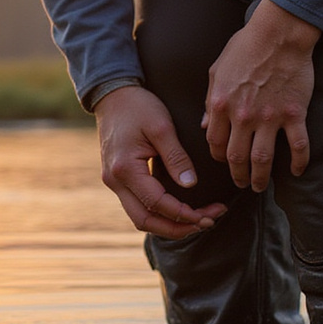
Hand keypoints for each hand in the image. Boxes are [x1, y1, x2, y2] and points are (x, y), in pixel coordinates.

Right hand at [94, 85, 227, 238]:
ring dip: (169, 224)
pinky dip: (160, 212)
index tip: (210, 213)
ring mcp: (114, 182)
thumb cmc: (137, 106)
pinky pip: (139, 205)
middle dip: (178, 228)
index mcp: (125, 169)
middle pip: (145, 221)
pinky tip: (181, 208)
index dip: (184, 214)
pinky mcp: (119, 180)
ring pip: (140, 217)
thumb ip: (176, 157)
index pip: (157, 203)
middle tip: (207, 222)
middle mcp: (115, 181)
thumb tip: (191, 185)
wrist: (112, 94)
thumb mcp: (162, 126)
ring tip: (198, 219)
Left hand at [202, 0, 319, 191]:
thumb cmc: (246, 47)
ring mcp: (270, 117)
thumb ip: (209, 100)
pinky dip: (298, 163)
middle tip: (241, 183)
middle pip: (236, 158)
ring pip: (262, 160)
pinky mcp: (294, 114)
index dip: (217, 156)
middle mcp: (243, 116)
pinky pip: (298, 146)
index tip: (223, 160)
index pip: (214, 142)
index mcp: (221, 104)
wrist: (279, 34)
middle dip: (237, 176)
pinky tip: (296, 172)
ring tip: (259, 186)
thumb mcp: (216, 71)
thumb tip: (204, 125)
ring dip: (260, 178)